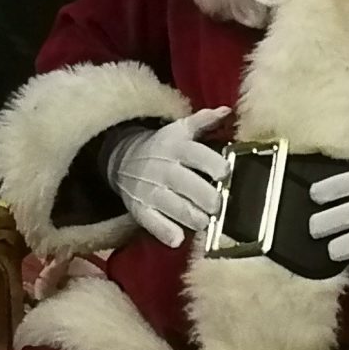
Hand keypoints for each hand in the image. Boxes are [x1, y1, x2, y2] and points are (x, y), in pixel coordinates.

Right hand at [106, 107, 231, 247]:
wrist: (121, 158)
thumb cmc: (160, 145)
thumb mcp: (178, 129)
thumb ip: (203, 121)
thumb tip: (226, 111)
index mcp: (177, 148)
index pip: (198, 156)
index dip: (215, 166)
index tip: (226, 174)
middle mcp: (165, 169)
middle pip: (191, 187)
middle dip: (210, 199)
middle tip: (219, 205)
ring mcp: (152, 191)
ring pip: (177, 208)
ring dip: (195, 218)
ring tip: (205, 221)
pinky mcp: (141, 209)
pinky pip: (154, 224)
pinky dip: (166, 233)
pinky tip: (178, 238)